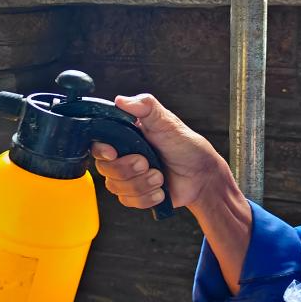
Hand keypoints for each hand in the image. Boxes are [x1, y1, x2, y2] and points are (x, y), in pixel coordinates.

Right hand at [93, 94, 228, 211]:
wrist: (202, 176)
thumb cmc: (186, 146)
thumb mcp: (167, 122)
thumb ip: (146, 107)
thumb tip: (121, 100)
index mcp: (125, 137)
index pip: (98, 144)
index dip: (101, 150)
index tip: (113, 152)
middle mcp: (123, 156)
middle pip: (104, 168)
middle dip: (127, 169)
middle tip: (147, 162)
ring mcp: (128, 177)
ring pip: (116, 187)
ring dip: (141, 184)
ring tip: (160, 176)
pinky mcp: (136, 195)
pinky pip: (128, 201)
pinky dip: (147, 197)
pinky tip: (160, 190)